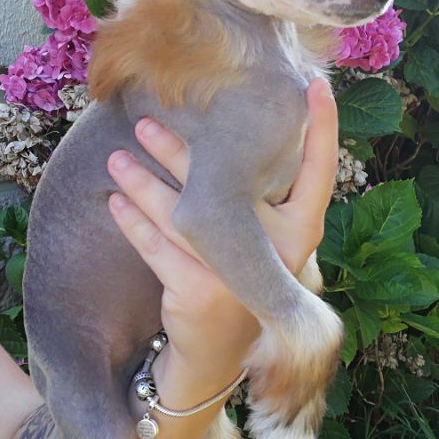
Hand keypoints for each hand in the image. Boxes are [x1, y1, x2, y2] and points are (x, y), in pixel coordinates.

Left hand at [105, 78, 337, 381]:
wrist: (218, 353)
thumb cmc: (242, 280)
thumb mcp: (265, 244)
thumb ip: (259, 200)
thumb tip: (231, 134)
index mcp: (303, 232)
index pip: (319, 172)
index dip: (322, 128)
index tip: (317, 85)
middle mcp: (277, 250)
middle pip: (224, 182)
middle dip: (176, 150)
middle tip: (145, 122)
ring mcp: (238, 272)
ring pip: (179, 210)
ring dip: (142, 180)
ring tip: (117, 157)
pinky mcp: (200, 289)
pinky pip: (155, 243)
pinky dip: (131, 220)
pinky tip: (115, 200)